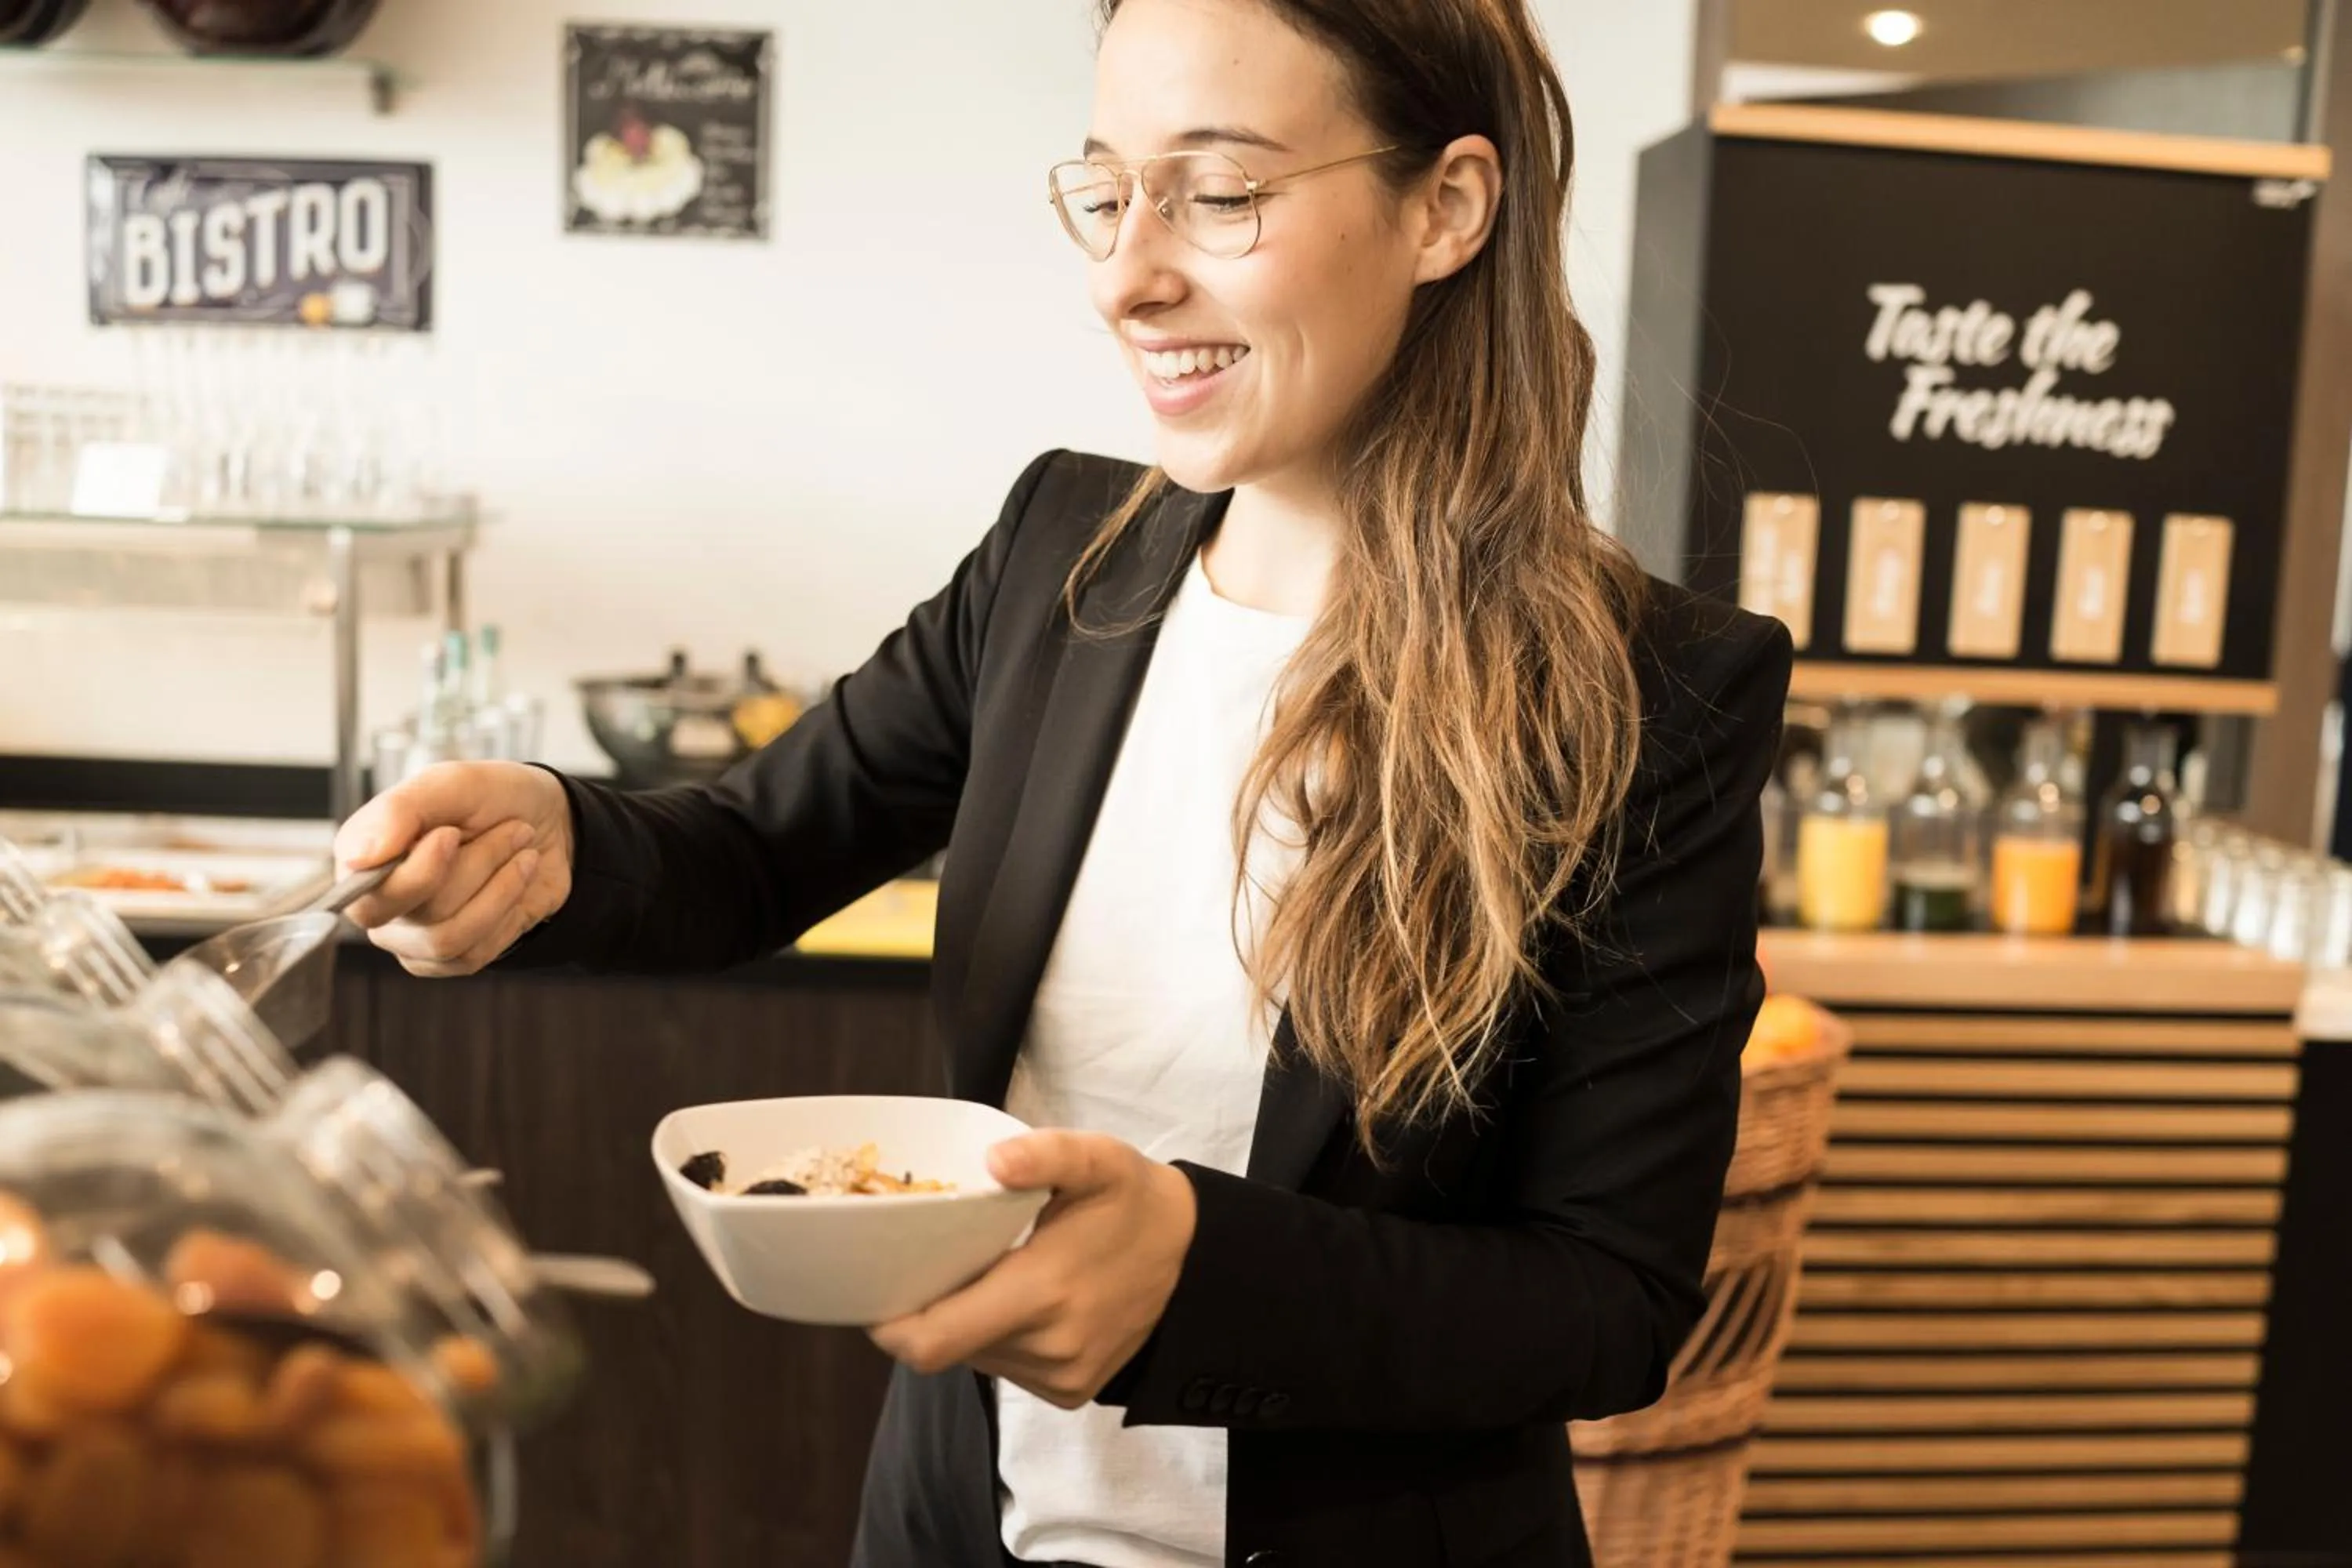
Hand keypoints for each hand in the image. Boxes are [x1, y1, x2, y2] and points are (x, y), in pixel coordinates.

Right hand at [331, 762, 574, 977]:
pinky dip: (509, 910)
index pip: (365, 896)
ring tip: (523, 849)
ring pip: (451, 937)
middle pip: (421, 916)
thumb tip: (356, 859)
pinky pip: (476, 954)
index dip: (419, 872)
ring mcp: (413, 936)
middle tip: (514, 829)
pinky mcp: (452, 955)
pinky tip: (518, 878)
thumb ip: (396, 811)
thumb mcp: (450, 783)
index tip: (452, 833)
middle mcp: (380, 904)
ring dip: (502, 887)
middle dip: (477, 869)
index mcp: (362, 860)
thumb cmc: (490, 798)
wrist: (548, 820)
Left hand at [869, 1132, 1196, 1409]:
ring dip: (964, 1323)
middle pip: (947, 1347)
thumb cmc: (1134, 1201)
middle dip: (927, 1311)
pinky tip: (1019, 1301)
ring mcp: (1061, 1376)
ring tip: (985, 1274)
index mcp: (1043, 1292)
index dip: (890, 1325)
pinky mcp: (1071, 1392)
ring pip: (974, 1359)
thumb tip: (994, 1161)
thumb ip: (1047, 1153)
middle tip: (931, 1263)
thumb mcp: (1099, 1159)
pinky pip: (1007, 1370)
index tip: (877, 1287)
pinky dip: (997, 1339)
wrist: (1197, 1257)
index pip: (933, 1341)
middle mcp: (1048, 1347)